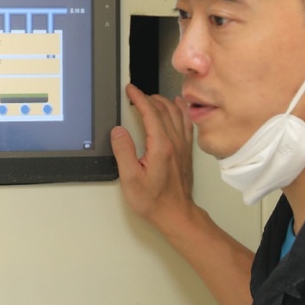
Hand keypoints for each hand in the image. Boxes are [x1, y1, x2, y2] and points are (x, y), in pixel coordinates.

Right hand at [111, 83, 195, 231]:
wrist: (176, 214)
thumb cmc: (154, 200)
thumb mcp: (130, 178)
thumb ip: (123, 152)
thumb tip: (118, 131)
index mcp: (160, 146)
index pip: (150, 113)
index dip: (139, 98)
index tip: (131, 90)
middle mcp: (174, 142)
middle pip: (164, 110)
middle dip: (148, 98)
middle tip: (136, 95)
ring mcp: (182, 146)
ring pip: (176, 114)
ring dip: (163, 101)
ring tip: (152, 97)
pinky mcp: (186, 151)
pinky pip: (186, 123)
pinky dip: (181, 110)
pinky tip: (178, 106)